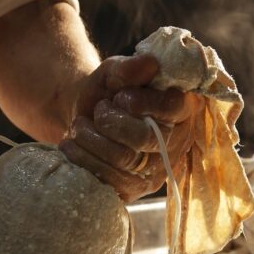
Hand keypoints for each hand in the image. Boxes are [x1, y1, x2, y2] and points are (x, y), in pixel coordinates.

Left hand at [61, 54, 203, 202]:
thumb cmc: (107, 93)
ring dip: (92, 138)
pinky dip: (83, 158)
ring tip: (81, 125)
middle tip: (99, 110)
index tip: (120, 96)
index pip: (172, 108)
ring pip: (124, 159)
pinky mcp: (133, 189)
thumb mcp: (114, 73)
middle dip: (111, 121)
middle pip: (146, 137)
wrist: (84, 118)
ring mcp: (155, 171)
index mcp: (181, 109)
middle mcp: (175, 143)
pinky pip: (109, 180)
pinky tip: (72, 144)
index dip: (144, 103)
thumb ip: (129, 68)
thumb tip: (150, 64)